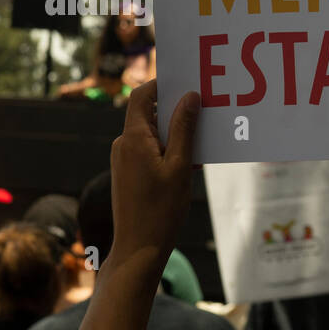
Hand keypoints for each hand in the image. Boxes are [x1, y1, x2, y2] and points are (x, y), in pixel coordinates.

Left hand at [107, 81, 199, 269]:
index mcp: (133, 138)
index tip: (186, 81)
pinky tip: (191, 164)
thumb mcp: (180, 166)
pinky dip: (169, 151)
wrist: (139, 248)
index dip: (162, 84)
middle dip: (176, 110)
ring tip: (203, 142)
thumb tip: (189, 97)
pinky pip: (150, 151)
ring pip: (152, 134)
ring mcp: (124, 160)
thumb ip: (184, 129)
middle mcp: (124, 145)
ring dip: (176, 134)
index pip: (142, 96)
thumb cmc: (161, 209)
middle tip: (204, 110)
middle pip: (149, 114)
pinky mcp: (129, 174)